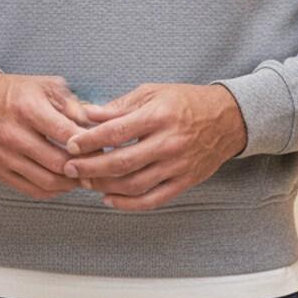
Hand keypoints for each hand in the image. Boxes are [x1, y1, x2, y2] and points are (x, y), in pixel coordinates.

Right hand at [0, 71, 98, 200]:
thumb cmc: (17, 92)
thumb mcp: (47, 86)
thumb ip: (73, 105)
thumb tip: (96, 126)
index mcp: (28, 109)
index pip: (67, 135)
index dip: (89, 144)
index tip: (102, 146)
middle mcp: (13, 134)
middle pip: (59, 163)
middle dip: (84, 167)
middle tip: (98, 166)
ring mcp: (4, 156)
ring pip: (47, 181)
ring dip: (70, 183)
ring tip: (84, 175)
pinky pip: (31, 190)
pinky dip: (53, 190)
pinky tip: (64, 182)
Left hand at [61, 82, 247, 210]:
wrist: (227, 119)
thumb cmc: (185, 101)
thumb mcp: (153, 93)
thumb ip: (120, 105)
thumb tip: (88, 113)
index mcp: (159, 116)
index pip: (117, 131)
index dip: (90, 139)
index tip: (70, 144)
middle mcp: (168, 142)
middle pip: (121, 161)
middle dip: (90, 167)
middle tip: (69, 168)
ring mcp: (178, 165)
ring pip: (134, 184)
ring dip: (105, 186)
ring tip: (86, 181)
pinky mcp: (184, 181)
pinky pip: (152, 200)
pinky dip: (128, 204)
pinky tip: (109, 198)